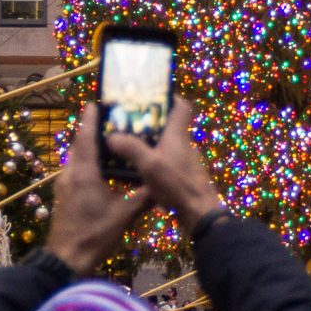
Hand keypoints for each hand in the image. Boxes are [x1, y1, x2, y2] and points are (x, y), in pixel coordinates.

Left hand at [46, 108, 152, 270]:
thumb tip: (161, 185)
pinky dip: (87, 163)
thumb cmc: (94, 235)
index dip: (90, 119)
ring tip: (110, 143)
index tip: (96, 103)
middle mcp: (70, 174)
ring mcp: (65, 185)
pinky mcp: (64, 196)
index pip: (86, 138)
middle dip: (92, 131)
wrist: (66, 260)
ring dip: (90, 148)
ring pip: (77, 159)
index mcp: (84, 173)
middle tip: (111, 121)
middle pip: (80, 145)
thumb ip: (142, 197)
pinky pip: (76, 171)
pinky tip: (102, 169)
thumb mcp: (124, 215)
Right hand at [106, 97, 221, 233]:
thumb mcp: (150, 164)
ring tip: (124, 146)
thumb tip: (111, 136)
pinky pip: (164, 163)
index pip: (181, 106)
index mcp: (178, 134)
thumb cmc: (177, 184)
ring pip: (164, 145)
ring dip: (147, 144)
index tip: (149, 97)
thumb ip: (130, 148)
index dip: (168, 98)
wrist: (199, 214)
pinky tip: (134, 172)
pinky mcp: (181, 177)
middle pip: (168, 126)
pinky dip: (150, 163)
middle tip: (125, 123)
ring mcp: (183, 162)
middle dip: (148, 123)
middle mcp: (182, 145)